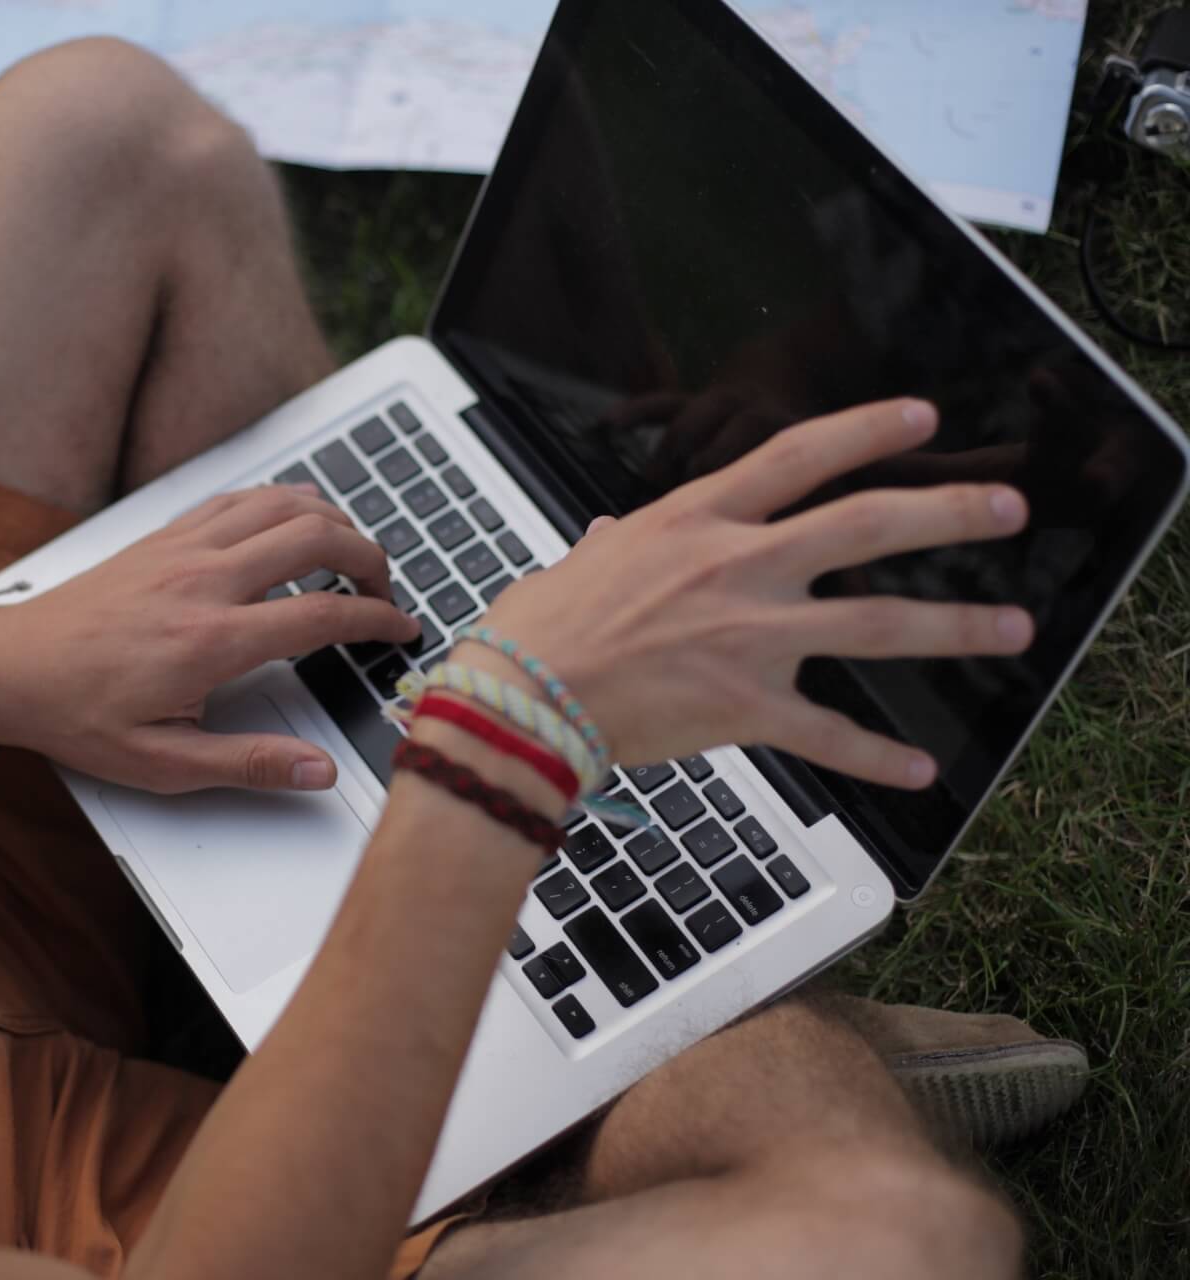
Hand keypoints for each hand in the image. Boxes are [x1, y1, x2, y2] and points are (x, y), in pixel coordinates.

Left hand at [0, 485, 418, 791]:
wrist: (8, 668)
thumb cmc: (76, 715)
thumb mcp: (163, 764)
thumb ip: (249, 764)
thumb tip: (318, 770)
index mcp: (211, 640)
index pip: (323, 614)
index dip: (378, 620)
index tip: (402, 630)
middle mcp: (203, 580)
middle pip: (317, 536)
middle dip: (371, 556)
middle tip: (386, 592)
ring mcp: (183, 548)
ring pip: (283, 502)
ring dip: (333, 519)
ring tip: (353, 555)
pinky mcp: (164, 536)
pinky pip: (239, 498)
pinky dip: (283, 500)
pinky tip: (296, 519)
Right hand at [474, 399, 1033, 788]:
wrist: (521, 705)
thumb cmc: (536, 634)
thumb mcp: (580, 564)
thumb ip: (613, 546)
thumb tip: (613, 535)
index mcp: (693, 523)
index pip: (798, 456)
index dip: (866, 429)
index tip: (920, 417)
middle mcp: (735, 568)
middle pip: (867, 524)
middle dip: (949, 513)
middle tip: (1007, 510)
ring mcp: (749, 637)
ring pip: (877, 624)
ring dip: (955, 624)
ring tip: (1013, 628)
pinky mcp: (747, 708)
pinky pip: (830, 735)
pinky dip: (878, 757)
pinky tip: (920, 770)